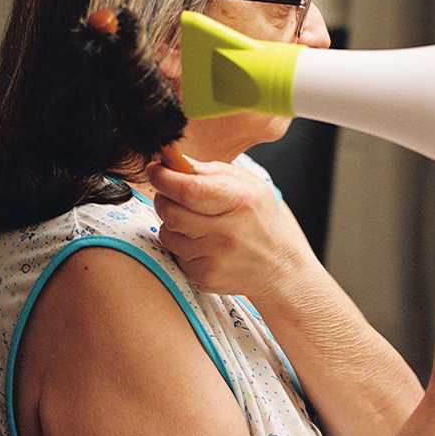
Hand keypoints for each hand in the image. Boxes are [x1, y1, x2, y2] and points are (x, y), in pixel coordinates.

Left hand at [147, 156, 313, 297]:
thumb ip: (208, 170)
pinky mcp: (205, 277)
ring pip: (168, 234)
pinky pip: (175, 255)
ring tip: (192, 221)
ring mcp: (216, 258)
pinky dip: (180, 245)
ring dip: (171, 223)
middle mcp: (228, 232)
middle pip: (171, 212)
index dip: (163, 178)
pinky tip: (201, 243)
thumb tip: (169, 157)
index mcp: (240, 201)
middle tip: (172, 194)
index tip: (155, 170)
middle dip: (163, 198)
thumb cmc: (260, 219)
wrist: (279, 267)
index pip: (189, 189)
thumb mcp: (247, 185)